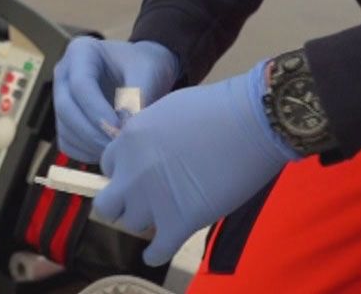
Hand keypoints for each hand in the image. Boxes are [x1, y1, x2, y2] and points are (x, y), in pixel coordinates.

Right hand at [53, 38, 179, 163]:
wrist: (144, 72)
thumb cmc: (146, 66)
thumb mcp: (147, 72)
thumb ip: (137, 96)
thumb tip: (124, 129)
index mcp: (81, 51)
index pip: (80, 84)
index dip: (97, 110)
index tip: (120, 129)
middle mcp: (64, 73)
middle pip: (65, 108)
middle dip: (91, 131)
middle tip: (117, 146)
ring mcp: (61, 98)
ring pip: (64, 128)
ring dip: (89, 145)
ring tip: (118, 151)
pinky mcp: (65, 120)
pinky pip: (67, 142)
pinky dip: (86, 153)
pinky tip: (109, 152)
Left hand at [93, 61, 298, 266]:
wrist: (252, 122)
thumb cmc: (218, 108)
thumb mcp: (167, 111)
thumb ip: (148, 135)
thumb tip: (146, 151)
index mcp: (129, 140)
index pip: (108, 166)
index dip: (125, 172)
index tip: (142, 175)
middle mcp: (132, 172)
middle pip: (108, 203)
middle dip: (123, 203)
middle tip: (145, 201)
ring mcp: (153, 200)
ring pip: (131, 225)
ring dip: (147, 222)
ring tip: (166, 217)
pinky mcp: (178, 223)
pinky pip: (155, 253)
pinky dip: (156, 253)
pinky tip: (163, 246)